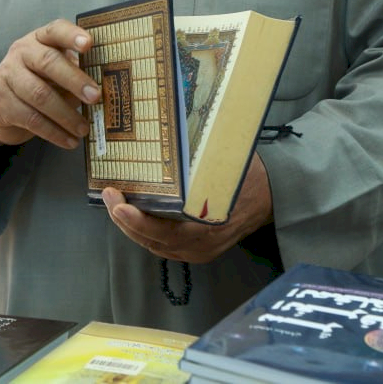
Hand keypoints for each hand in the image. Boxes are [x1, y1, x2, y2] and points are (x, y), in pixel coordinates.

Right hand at [0, 19, 101, 149]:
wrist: (1, 107)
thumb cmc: (39, 83)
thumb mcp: (57, 73)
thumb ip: (76, 73)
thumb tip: (104, 89)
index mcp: (40, 39)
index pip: (56, 30)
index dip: (72, 36)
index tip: (89, 44)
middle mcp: (21, 52)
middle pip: (48, 62)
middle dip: (75, 80)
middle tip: (95, 97)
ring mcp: (8, 76)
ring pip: (40, 95)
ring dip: (66, 115)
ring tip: (84, 128)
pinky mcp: (1, 103)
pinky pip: (31, 119)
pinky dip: (54, 132)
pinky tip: (69, 141)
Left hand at [101, 153, 273, 263]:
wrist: (274, 194)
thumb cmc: (249, 175)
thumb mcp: (224, 164)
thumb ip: (197, 160)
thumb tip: (169, 132)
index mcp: (210, 226)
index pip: (164, 231)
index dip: (137, 220)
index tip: (118, 203)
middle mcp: (202, 245)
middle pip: (152, 240)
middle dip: (124, 220)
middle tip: (108, 196)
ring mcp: (200, 251)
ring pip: (155, 245)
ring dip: (131, 227)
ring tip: (114, 204)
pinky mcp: (199, 250)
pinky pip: (164, 246)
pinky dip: (145, 232)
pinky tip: (133, 216)